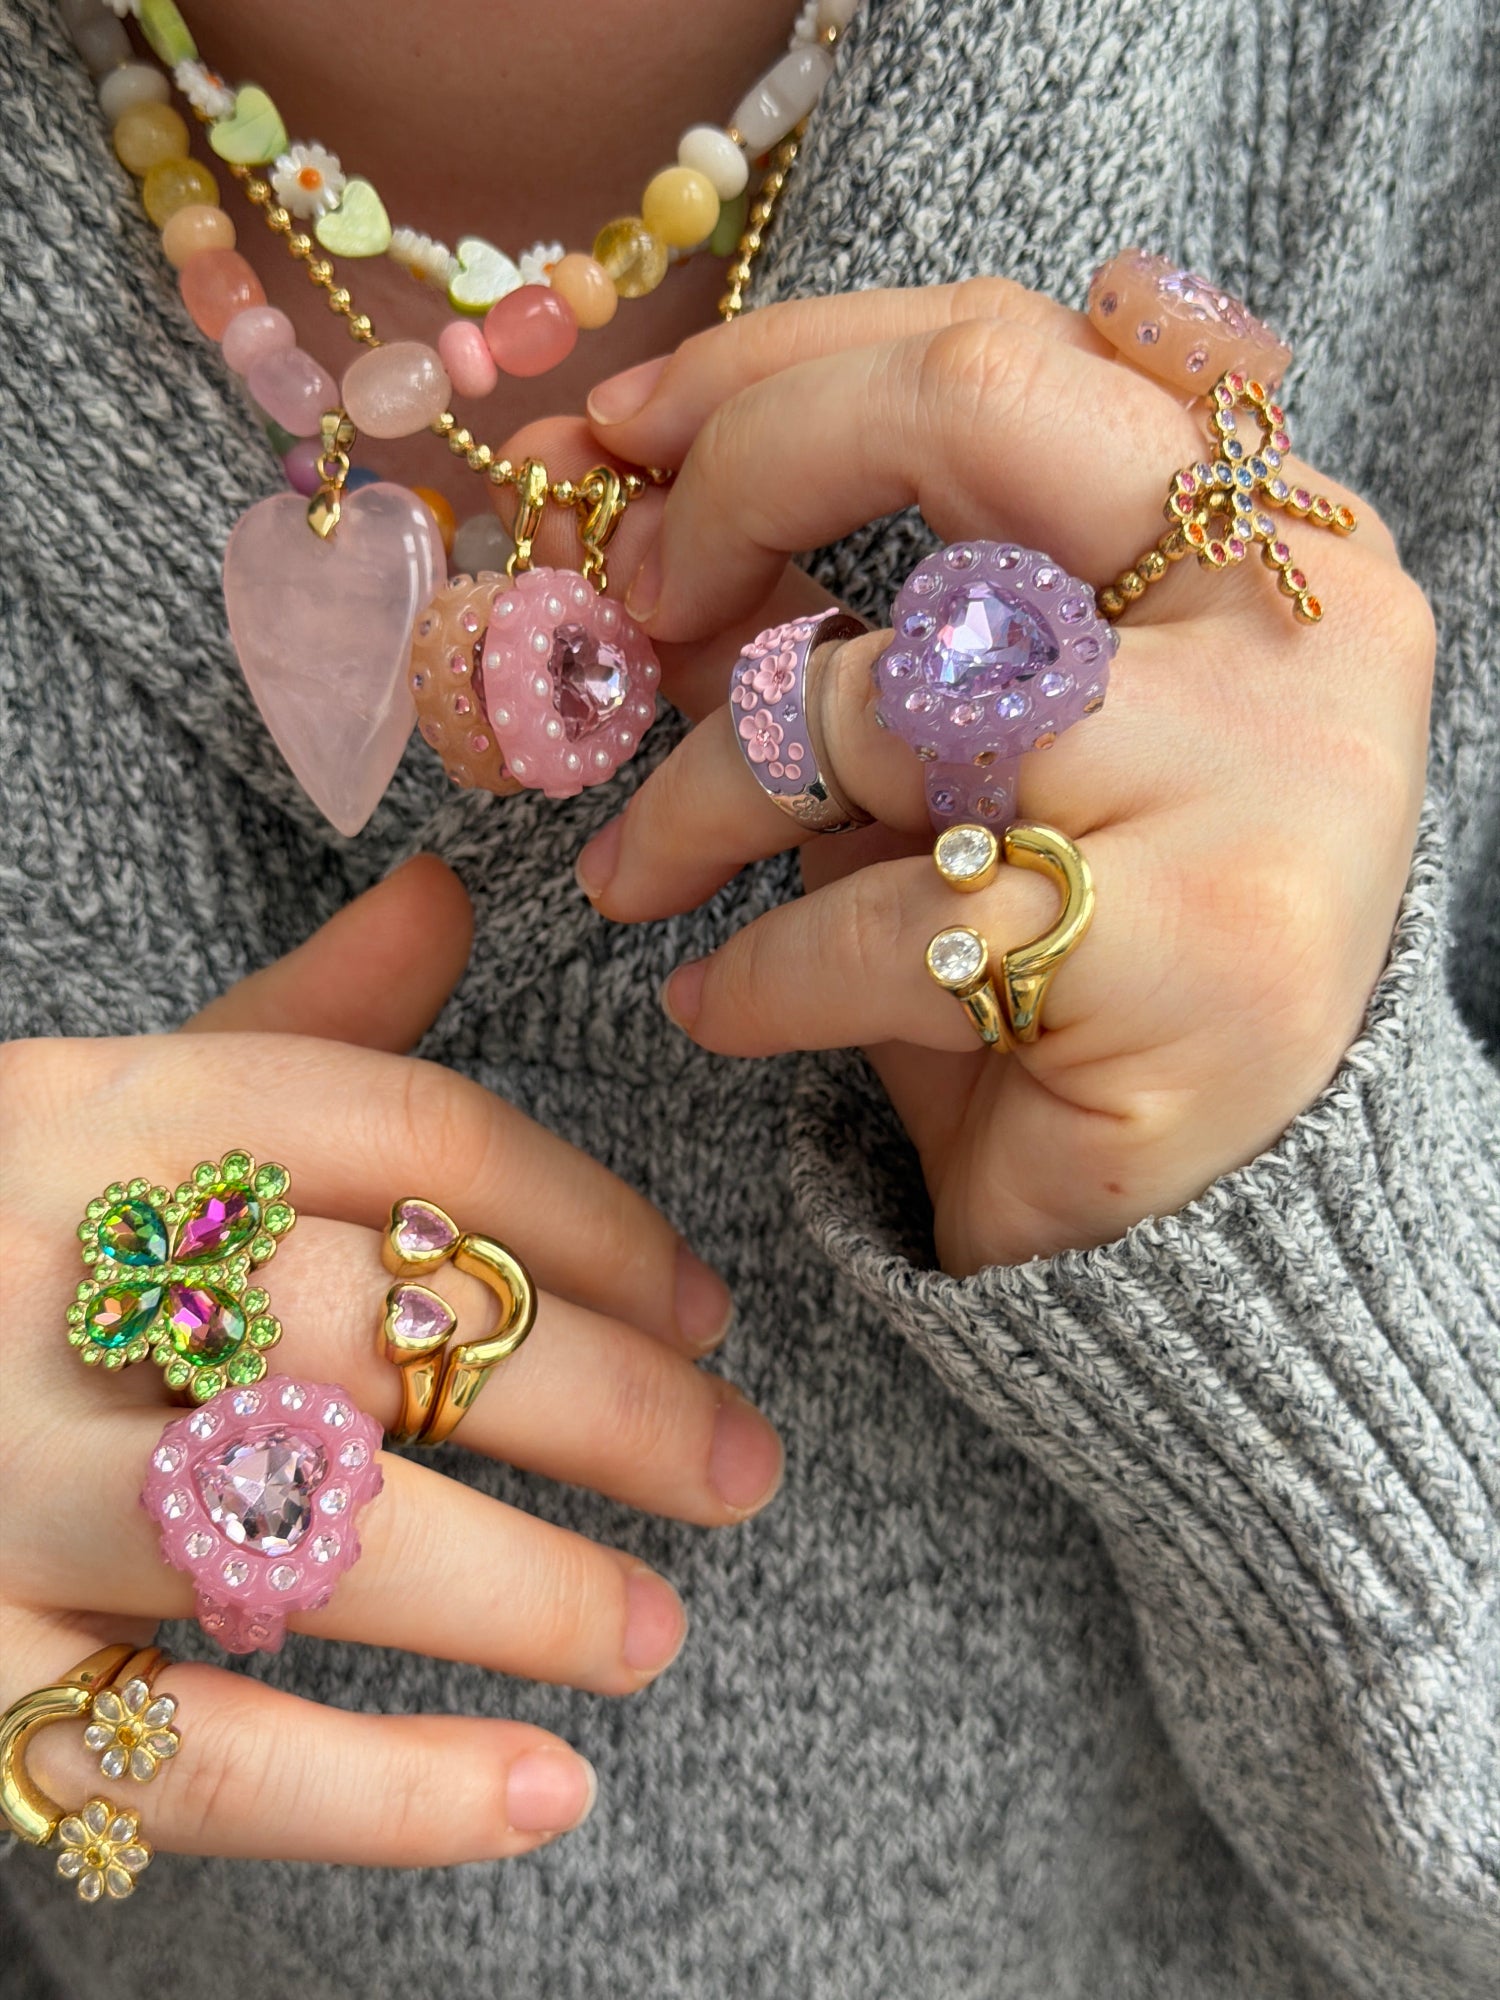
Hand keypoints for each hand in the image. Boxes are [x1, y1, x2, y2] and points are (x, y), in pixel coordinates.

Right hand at [1, 858, 781, 1866]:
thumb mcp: (105, 1102)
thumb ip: (287, 1020)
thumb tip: (446, 893)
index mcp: (96, 1114)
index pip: (404, 1132)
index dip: (588, 1220)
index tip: (703, 1307)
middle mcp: (36, 1278)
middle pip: (369, 1318)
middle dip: (595, 1399)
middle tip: (740, 1467)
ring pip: (293, 1533)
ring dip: (518, 1593)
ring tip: (658, 1629)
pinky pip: (185, 1759)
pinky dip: (377, 1796)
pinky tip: (538, 1794)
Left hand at [574, 282, 1434, 1273]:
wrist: (1213, 1215)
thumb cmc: (1077, 951)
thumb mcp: (967, 760)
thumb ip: (840, 625)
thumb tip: (620, 517)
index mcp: (1256, 532)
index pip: (1004, 347)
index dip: (781, 363)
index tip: (626, 426)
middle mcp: (1286, 615)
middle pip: (972, 402)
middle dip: (746, 471)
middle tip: (625, 598)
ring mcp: (1255, 777)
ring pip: (888, 693)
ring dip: (700, 792)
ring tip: (628, 874)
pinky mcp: (1190, 951)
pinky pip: (886, 920)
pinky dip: (755, 972)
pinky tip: (716, 1004)